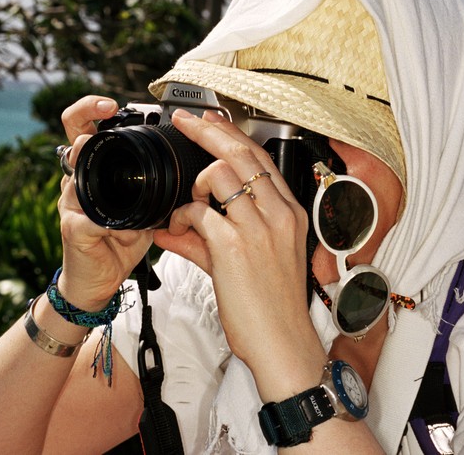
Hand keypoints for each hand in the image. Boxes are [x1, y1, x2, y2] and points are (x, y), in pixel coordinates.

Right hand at [57, 96, 154, 310]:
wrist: (99, 282)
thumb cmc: (120, 243)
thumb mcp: (146, 209)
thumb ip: (158, 188)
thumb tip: (191, 168)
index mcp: (99, 173)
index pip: (89, 130)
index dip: (95, 110)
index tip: (114, 103)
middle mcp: (81, 182)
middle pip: (73, 137)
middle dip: (84, 116)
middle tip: (105, 109)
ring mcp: (72, 204)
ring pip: (77, 174)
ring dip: (92, 163)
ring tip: (99, 154)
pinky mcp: (72, 230)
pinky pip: (85, 219)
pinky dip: (104, 221)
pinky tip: (118, 226)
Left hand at [153, 110, 322, 379]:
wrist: (283, 343)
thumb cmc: (273, 307)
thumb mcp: (250, 263)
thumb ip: (209, 239)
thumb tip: (174, 227)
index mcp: (290, 214)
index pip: (262, 160)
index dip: (233, 135)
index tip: (211, 121)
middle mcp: (279, 214)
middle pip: (241, 154)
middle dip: (209, 131)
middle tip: (185, 121)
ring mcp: (259, 228)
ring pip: (218, 174)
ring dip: (193, 185)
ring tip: (185, 208)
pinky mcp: (235, 246)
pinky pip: (198, 213)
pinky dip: (180, 218)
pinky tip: (174, 232)